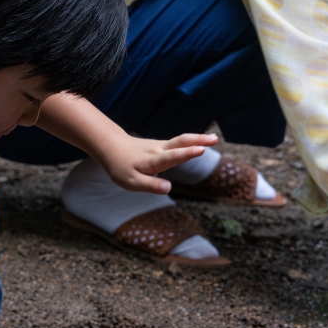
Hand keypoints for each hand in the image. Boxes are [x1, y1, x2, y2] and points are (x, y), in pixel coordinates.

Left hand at [99, 130, 217, 193]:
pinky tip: (201, 142)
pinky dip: (192, 141)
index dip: (186, 154)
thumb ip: (151, 185)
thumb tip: (168, 189)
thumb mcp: (131, 182)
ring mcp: (161, 146)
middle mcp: (159, 150)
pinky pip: (179, 142)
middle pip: (180, 142)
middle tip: (215, 139)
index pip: (172, 156)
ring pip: (181, 140)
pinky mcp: (162, 146)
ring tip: (214, 139)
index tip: (201, 150)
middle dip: (198, 140)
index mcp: (153, 160)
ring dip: (198, 138)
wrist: (113, 147)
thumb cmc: (121, 167)